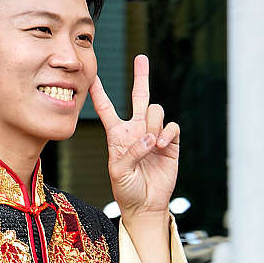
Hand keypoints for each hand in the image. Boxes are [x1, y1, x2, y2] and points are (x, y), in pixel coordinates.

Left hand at [91, 55, 180, 217]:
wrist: (145, 204)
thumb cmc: (126, 189)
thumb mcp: (118, 171)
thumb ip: (130, 152)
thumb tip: (150, 137)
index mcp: (117, 135)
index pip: (106, 109)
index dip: (99, 93)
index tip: (92, 75)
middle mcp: (136, 130)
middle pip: (139, 97)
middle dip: (141, 77)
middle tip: (141, 58)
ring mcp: (154, 134)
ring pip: (156, 110)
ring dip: (153, 123)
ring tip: (151, 143)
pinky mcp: (170, 143)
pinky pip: (171, 126)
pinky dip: (167, 132)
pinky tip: (161, 144)